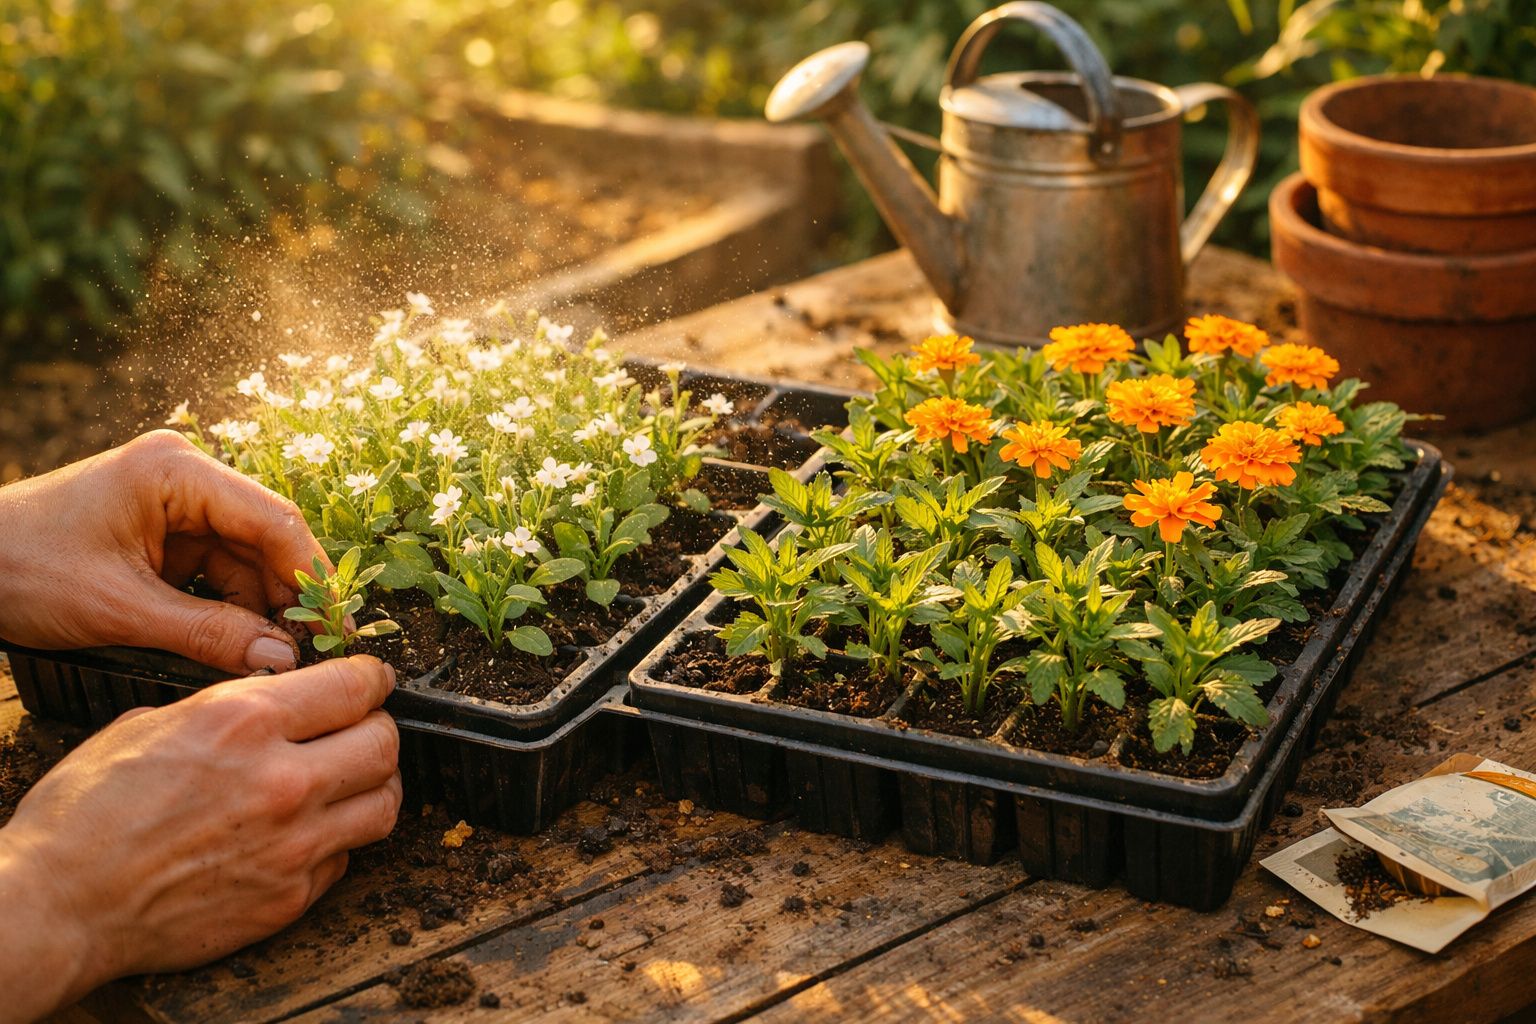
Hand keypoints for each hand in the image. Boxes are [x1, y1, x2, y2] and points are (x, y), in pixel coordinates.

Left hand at [0, 430, 326, 674]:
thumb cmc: (18, 569)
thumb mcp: (119, 609)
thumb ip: (208, 634)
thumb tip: (281, 660)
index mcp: (177, 471)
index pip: (274, 519)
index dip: (309, 576)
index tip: (335, 626)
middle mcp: (186, 478)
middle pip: (266, 539)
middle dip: (286, 597)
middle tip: (310, 652)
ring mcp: (176, 505)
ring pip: (247, 561)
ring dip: (260, 609)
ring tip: (273, 658)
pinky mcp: (164, 535)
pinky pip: (218, 573)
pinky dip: (231, 610)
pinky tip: (242, 645)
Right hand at [0, 656, 399, 1020]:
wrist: (59, 904)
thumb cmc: (86, 814)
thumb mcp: (152, 723)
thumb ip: (227, 707)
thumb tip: (272, 701)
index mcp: (244, 722)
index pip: (354, 685)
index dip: (372, 678)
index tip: (373, 681)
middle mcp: (282, 780)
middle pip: (385, 742)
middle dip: (378, 728)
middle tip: (363, 730)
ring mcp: (294, 844)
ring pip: (384, 803)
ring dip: (374, 786)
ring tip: (352, 781)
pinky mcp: (289, 898)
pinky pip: (345, 858)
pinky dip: (338, 841)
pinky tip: (309, 834)